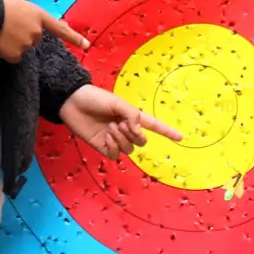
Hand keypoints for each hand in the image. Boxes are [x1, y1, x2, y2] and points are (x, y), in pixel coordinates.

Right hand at [0, 0, 88, 63]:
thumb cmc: (1, 5)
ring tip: (2, 32)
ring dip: (14, 43)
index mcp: (40, 17)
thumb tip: (44, 27)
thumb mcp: (23, 7)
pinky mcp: (16, 54)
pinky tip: (0, 41)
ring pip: (23, 48)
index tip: (87, 46)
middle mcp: (37, 32)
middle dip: (25, 35)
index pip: (60, 29)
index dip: (74, 38)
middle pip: (35, 40)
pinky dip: (7, 52)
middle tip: (10, 26)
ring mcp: (27, 44)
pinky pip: (14, 56)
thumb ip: (35, 18)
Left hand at [59, 84, 182, 160]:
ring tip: (109, 127)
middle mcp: (125, 129)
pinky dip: (112, 147)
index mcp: (132, 116)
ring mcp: (114, 139)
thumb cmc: (95, 98)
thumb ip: (131, 116)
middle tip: (121, 123)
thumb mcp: (117, 103)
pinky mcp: (103, 147)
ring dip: (121, 139)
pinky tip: (105, 137)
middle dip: (134, 135)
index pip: (154, 125)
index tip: (180, 138)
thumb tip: (139, 132)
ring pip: (128, 149)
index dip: (167, 131)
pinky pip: (115, 155)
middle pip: (141, 142)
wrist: (72, 102)